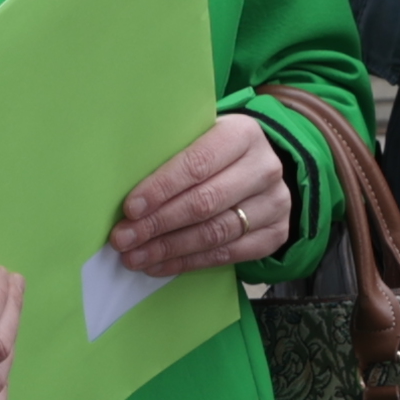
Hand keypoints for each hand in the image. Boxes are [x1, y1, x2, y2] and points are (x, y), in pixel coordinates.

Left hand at [106, 114, 296, 279]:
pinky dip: (188, 262)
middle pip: (205, 202)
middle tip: (123, 239)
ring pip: (214, 233)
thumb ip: (174, 153)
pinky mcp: (275, 234)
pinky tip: (160, 265)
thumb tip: (124, 188)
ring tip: (135, 257)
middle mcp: (264, 168)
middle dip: (158, 224)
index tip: (130, 208)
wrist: (260, 168)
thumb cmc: (217, 152)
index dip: (161, 188)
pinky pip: (227, 254)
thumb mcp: (201, 137)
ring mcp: (274, 203)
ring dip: (169, 248)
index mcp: (243, 134)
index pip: (197, 164)